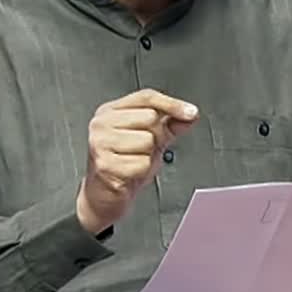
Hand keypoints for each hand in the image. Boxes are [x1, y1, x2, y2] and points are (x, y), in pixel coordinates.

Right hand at [76, 89, 198, 233]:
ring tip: (134, 161)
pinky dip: (142, 171)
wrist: (104, 194)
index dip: (171, 104)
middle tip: (143, 149)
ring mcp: (100, 142)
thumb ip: (170, 124)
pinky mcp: (105, 163)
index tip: (190, 112)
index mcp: (111, 111)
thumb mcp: (150, 138)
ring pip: (147, 140)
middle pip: (150, 117)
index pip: (146, 97)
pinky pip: (141, 163)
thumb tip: (190, 114)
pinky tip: (130, 172)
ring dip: (148, 156)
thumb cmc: (124, 164)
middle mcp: (102, 123)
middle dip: (156, 137)